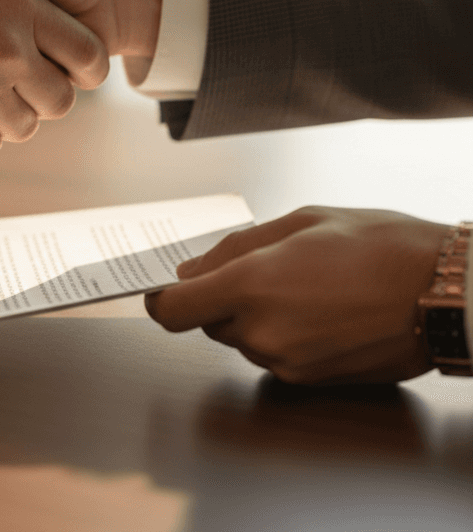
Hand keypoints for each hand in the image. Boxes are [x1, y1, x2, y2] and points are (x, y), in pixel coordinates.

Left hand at [145, 206, 448, 384]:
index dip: (159, 299)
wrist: (444, 292)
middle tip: (262, 267)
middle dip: (220, 297)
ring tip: (301, 284)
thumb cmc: (377, 244)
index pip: (172, 310)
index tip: (158, 288)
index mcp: (251, 286)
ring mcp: (287, 362)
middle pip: (207, 321)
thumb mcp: (298, 222)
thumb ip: (234, 248)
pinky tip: (317, 308)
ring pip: (240, 338)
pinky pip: (272, 354)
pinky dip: (280, 333)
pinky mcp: (310, 379)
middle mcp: (262, 332)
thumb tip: (191, 271)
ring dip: (252, 314)